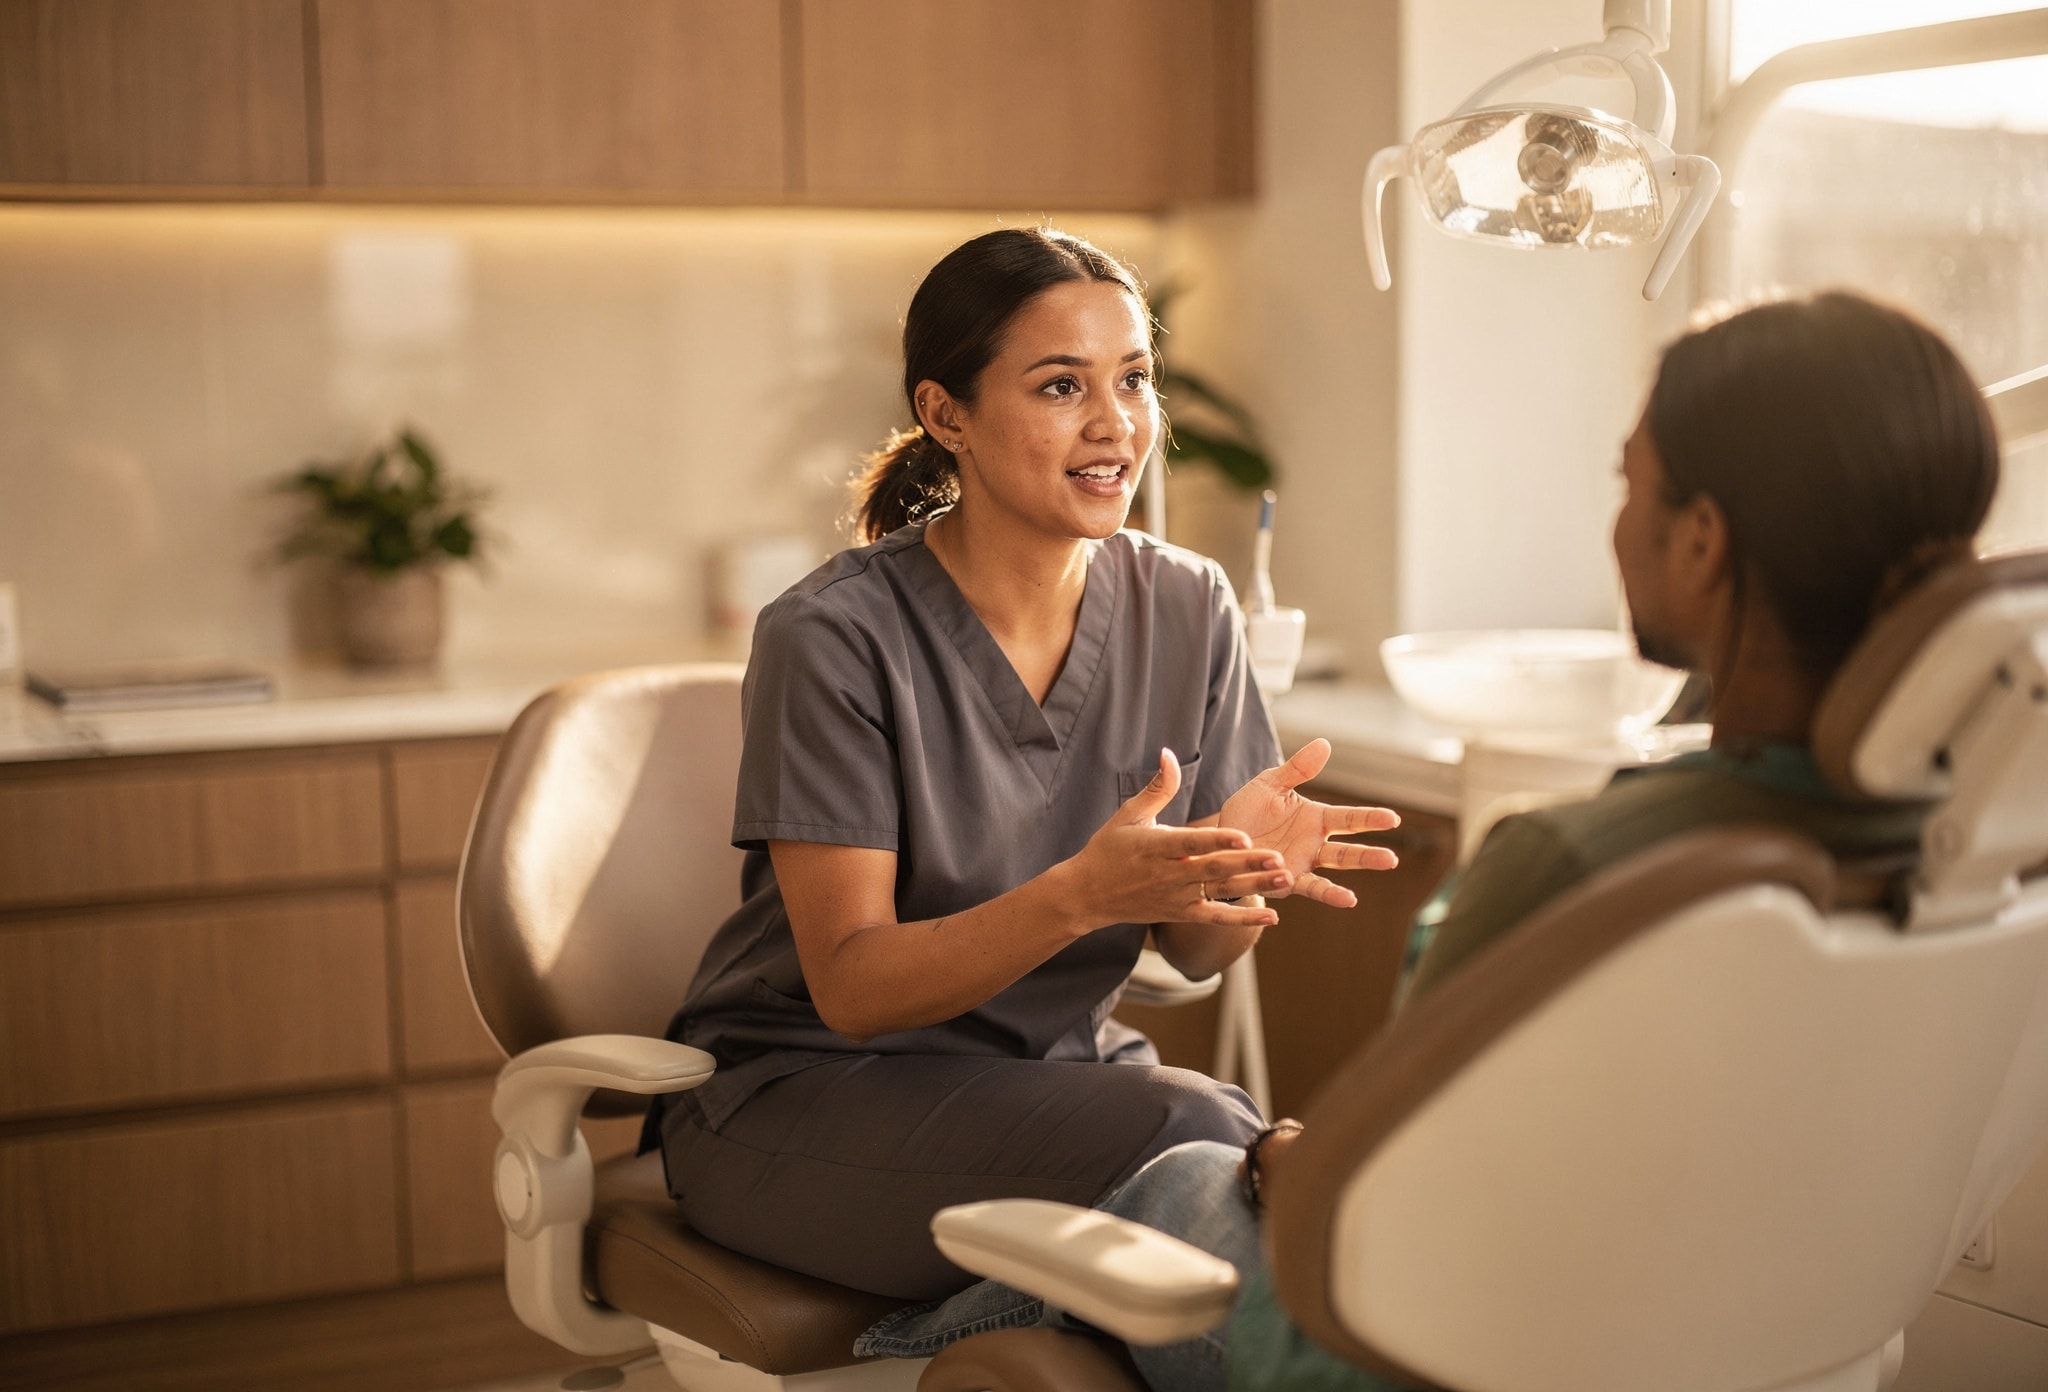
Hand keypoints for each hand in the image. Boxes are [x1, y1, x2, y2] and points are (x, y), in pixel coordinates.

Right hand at [1065, 749, 1291, 929]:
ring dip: (1255, 887)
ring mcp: (1175, 896)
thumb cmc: (1108, 848)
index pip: (1190, 843)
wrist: (1087, 895)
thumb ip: (1158, 787)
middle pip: (1212, 869)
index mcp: (1154, 846)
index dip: (1218, 840)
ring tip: (1286, 880)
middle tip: (1279, 858)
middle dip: (1247, 864)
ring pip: (1220, 892)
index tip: (1245, 837)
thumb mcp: (1129, 815)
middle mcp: (1167, 874)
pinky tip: (1271, 916)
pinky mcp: (1180, 914)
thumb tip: (1168, 753)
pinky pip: (1215, 918)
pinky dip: (1243, 919)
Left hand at [1217, 739, 1400, 906]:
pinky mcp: (1286, 881)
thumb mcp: (1269, 784)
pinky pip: (1310, 887)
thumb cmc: (1248, 810)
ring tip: (1365, 888)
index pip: (1349, 818)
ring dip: (1351, 876)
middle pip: (1347, 850)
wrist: (1222, 839)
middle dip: (1368, 855)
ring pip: (1333, 869)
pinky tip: (1347, 899)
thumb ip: (1297, 769)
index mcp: (1315, 818)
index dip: (1370, 818)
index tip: (1393, 819)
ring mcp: (1303, 863)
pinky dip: (1326, 894)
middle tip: (1391, 860)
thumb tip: (1324, 743)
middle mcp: (1315, 843)